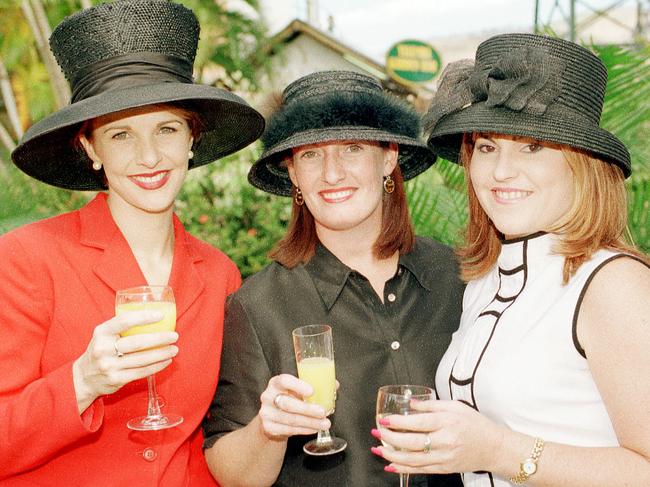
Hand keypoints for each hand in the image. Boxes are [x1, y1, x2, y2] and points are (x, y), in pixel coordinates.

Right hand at [72, 309, 178, 412]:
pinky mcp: (116, 380)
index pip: (124, 321)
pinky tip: (167, 361)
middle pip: (137, 342)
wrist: (83, 378)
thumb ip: (122, 326)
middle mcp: (103, 349)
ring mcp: (109, 366)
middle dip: (160, 338)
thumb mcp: (104, 335)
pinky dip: (157, 366)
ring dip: (162, 353)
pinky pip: (141, 372)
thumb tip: (154, 317)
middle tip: (174, 336)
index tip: (161, 315)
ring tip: (175, 349)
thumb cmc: (101, 350)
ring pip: (142, 359)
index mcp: (101, 333)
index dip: (144, 317)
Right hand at [258, 374, 330, 439]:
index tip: (312, 391)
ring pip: (290, 419)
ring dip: (310, 422)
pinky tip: (314, 428)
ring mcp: (267, 413)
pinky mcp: (269, 427)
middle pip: (287, 404)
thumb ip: (315, 385)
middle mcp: (268, 396)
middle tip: (323, 412)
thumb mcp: (299, 389)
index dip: (298, 385)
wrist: (274, 416)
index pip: (284, 380)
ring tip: (324, 423)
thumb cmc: (290, 398)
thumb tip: (334, 384)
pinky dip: (304, 430)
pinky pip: (289, 430)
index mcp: (276, 383)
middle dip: (307, 409)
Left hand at [372, 399, 505, 474]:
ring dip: (392, 455)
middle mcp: (445, 441)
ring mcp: (444, 457)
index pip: (418, 422)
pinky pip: (421, 470)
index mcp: (447, 422)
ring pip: (413, 459)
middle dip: (390, 439)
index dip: (398, 422)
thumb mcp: (455, 406)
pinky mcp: (444, 468)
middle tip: (377, 433)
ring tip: (378, 448)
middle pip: (412, 442)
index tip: (384, 420)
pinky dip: (404, 468)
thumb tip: (411, 402)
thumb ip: (431, 405)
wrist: (494, 448)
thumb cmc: (475, 424)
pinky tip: (391, 464)